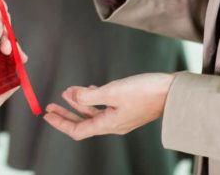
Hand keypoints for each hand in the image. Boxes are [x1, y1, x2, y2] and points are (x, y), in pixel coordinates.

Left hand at [43, 73, 173, 139]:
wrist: (173, 91)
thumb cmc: (146, 91)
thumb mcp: (112, 91)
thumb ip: (89, 94)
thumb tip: (71, 94)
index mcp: (109, 124)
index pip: (78, 131)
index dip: (60, 123)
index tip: (47, 115)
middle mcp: (114, 124)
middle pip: (83, 123)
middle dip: (65, 114)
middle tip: (50, 106)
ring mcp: (122, 117)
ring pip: (94, 113)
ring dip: (79, 103)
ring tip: (67, 93)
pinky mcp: (128, 108)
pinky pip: (105, 107)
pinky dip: (93, 99)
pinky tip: (89, 89)